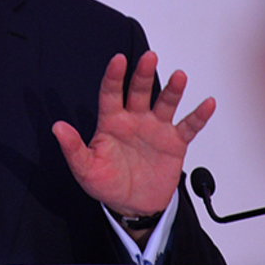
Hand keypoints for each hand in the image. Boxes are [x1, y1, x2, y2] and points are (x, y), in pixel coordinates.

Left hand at [52, 51, 215, 218]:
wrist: (133, 206)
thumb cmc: (107, 184)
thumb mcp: (85, 169)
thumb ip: (73, 148)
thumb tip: (57, 128)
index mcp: (112, 122)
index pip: (111, 93)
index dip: (114, 76)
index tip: (118, 60)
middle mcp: (135, 120)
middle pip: (140, 91)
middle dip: (144, 74)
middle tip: (149, 57)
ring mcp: (156, 129)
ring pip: (165, 103)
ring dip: (173, 90)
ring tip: (179, 76)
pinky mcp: (174, 143)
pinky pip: (189, 126)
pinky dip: (199, 116)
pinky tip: (207, 103)